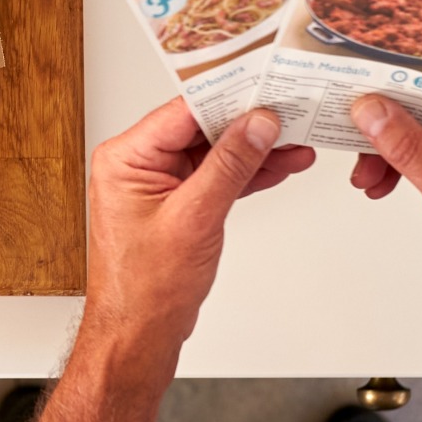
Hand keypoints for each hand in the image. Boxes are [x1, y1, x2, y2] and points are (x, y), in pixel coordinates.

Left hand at [85, 101, 314, 341]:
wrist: (139, 334)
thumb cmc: (145, 288)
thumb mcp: (195, 218)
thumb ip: (229, 167)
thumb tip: (256, 124)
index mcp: (125, 158)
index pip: (182, 111)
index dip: (227, 97)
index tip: (264, 86)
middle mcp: (136, 165)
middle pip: (200, 128)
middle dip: (247, 122)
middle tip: (289, 110)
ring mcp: (157, 184)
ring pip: (213, 153)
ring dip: (253, 150)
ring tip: (296, 140)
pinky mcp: (176, 204)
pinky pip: (214, 177)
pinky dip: (245, 174)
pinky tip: (278, 166)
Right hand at [349, 68, 421, 303]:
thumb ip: (410, 148)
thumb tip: (371, 110)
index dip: (392, 79)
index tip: (354, 88)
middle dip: (385, 122)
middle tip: (354, 139)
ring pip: (417, 116)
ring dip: (388, 144)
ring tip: (370, 174)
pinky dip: (402, 156)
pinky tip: (385, 177)